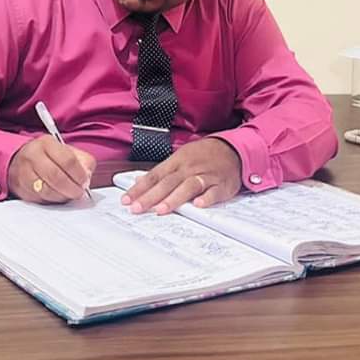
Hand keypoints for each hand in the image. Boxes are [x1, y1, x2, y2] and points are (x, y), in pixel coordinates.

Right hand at [7, 135, 95, 203]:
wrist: (19, 160)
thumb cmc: (48, 156)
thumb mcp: (67, 150)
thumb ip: (82, 161)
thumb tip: (87, 176)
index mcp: (47, 143)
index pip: (67, 160)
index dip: (79, 174)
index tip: (85, 181)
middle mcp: (32, 156)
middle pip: (56, 177)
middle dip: (72, 188)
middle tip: (79, 192)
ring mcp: (23, 174)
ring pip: (47, 191)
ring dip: (63, 196)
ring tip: (69, 194)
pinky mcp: (20, 189)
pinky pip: (40, 199)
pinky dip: (53, 200)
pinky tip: (58, 196)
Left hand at [122, 137, 241, 214]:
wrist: (233, 149)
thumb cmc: (204, 155)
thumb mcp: (181, 158)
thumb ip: (162, 172)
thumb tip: (139, 182)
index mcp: (177, 161)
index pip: (155, 175)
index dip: (140, 188)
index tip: (126, 200)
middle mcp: (189, 168)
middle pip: (168, 182)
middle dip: (151, 196)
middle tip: (137, 209)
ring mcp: (206, 176)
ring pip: (188, 186)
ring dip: (174, 198)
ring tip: (160, 210)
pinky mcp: (221, 185)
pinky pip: (214, 192)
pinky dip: (206, 198)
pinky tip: (198, 206)